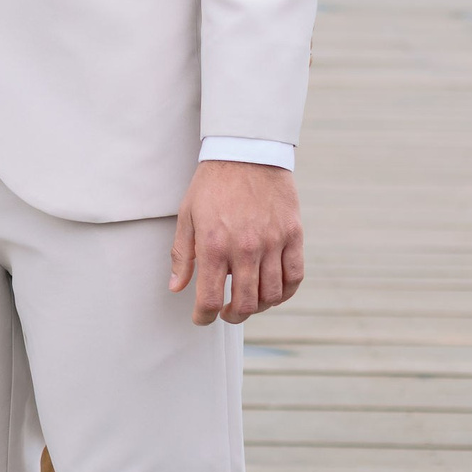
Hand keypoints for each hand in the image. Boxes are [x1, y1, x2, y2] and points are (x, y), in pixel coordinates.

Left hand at [169, 160, 302, 326]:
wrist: (246, 152)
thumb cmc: (212, 184)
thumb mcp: (187, 215)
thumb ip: (182, 255)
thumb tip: (176, 288)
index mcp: (214, 245)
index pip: (209, 298)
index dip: (203, 317)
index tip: (201, 319)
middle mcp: (245, 248)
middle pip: (244, 304)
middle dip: (232, 316)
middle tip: (226, 313)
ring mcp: (273, 243)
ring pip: (272, 295)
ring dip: (258, 307)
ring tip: (247, 302)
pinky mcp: (293, 235)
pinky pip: (295, 277)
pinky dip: (285, 292)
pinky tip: (273, 292)